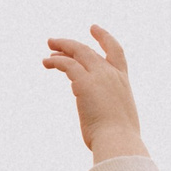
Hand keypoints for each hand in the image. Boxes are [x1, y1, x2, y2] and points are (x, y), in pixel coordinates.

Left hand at [41, 26, 149, 161]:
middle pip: (90, 50)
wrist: (119, 142)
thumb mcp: (121, 119)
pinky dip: (56, 61)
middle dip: (72, 44)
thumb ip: (112, 113)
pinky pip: (67, 65)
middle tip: (56, 42)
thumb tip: (104, 121)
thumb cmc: (120, 139)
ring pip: (77, 52)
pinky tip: (46, 62)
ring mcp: (99, 76)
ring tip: (48, 47)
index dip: (105, 38)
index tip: (94, 29)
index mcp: (123, 82)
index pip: (116, 52)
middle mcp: (112, 75)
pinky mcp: (84, 83)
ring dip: (61, 48)